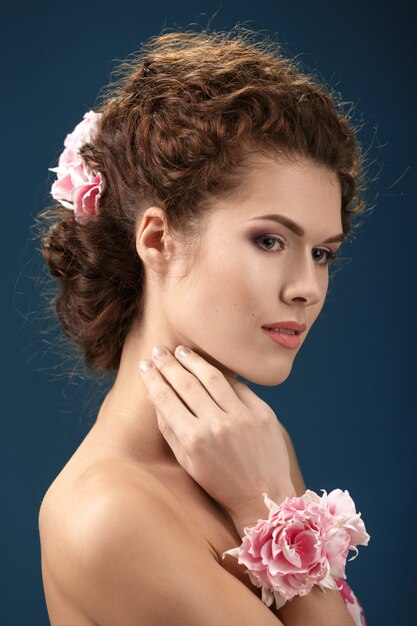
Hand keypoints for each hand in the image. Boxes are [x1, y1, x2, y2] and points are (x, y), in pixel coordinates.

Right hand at [139, 345, 294, 525]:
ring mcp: (242, 416)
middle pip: (186, 383)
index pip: (166, 399)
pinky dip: (223, 376)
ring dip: (193, 361)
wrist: (264, 496)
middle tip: (158, 351)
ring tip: (181, 351)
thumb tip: (157, 397)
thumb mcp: (188, 462)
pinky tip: (211, 368)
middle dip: (168, 364)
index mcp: (194, 440)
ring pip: (212, 377)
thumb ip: (170, 430)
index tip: (144, 366)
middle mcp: (217, 424)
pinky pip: (238, 386)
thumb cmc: (221, 482)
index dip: (152, 379)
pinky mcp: (262, 412)